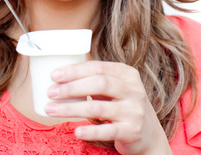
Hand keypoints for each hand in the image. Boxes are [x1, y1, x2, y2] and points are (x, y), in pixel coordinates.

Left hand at [45, 61, 171, 154]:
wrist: (149, 135)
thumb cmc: (123, 105)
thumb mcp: (116, 87)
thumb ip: (96, 79)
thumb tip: (60, 76)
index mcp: (127, 73)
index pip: (98, 67)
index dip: (75, 70)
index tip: (54, 75)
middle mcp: (133, 90)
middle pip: (99, 83)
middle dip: (71, 88)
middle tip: (51, 92)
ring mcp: (134, 111)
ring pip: (98, 107)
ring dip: (71, 108)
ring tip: (52, 110)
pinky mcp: (132, 131)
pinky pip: (108, 131)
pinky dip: (90, 131)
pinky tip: (76, 131)